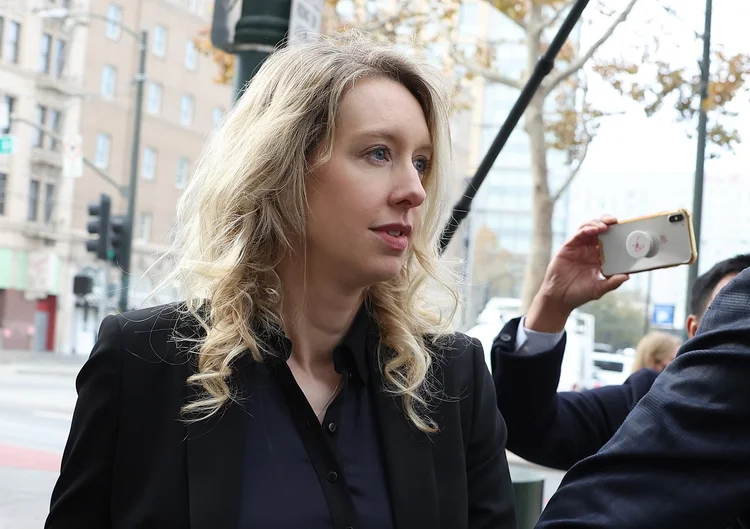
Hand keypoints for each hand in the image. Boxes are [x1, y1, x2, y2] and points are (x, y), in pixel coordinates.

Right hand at [526, 216, 628, 332]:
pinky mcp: (568, 247)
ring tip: (605, 226)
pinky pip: (578, 234)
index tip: (627, 229)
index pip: (610, 240)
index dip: (617, 233)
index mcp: (599, 258)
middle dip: (608, 222)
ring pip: (588, 228)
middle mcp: (589, 250)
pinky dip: (586, 229)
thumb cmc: (579, 294)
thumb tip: (627, 276)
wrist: (559, 298)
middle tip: (616, 222)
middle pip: (599, 230)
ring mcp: (578, 247)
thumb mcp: (599, 289)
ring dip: (597, 223)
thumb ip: (612, 283)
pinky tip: (594, 230)